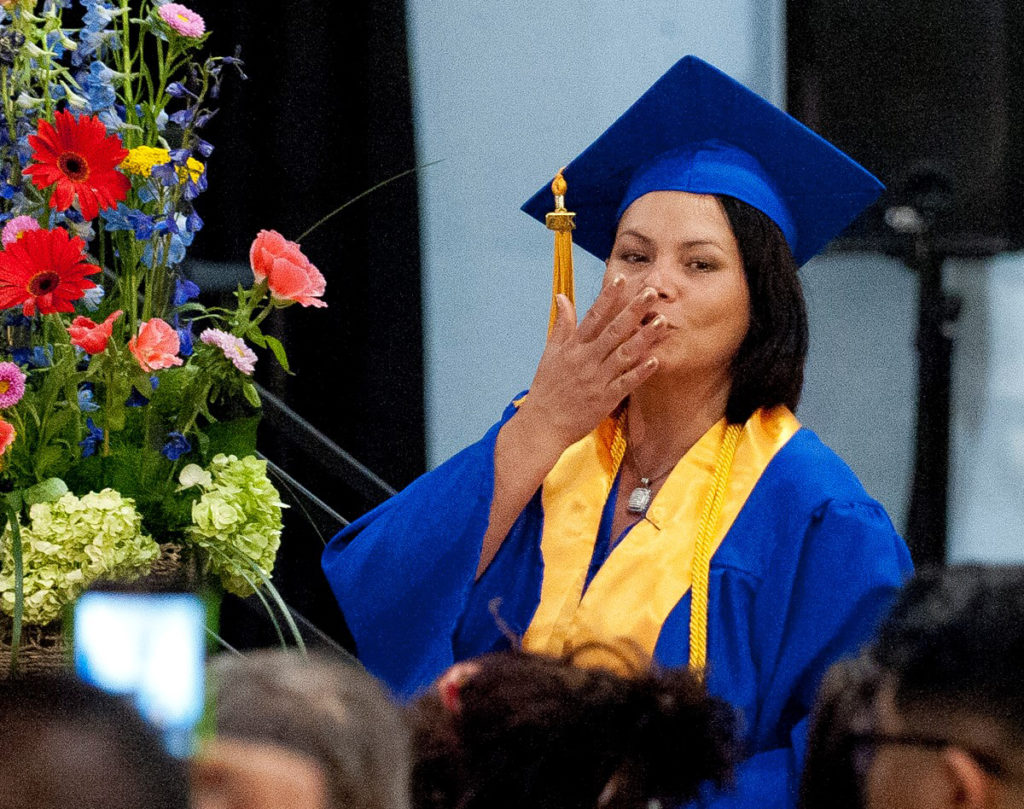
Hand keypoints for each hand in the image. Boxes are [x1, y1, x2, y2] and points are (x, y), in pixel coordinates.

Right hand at [518, 275, 668, 451]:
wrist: (542, 426)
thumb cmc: (546, 389)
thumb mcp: (549, 354)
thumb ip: (561, 325)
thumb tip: (562, 296)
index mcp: (573, 348)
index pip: (592, 317)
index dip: (607, 297)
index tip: (621, 279)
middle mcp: (586, 361)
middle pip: (613, 331)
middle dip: (633, 311)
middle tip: (651, 293)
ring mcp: (596, 380)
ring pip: (624, 354)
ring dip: (644, 338)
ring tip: (662, 321)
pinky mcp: (605, 400)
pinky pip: (626, 383)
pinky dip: (640, 372)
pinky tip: (655, 359)